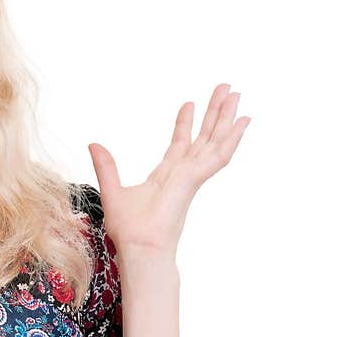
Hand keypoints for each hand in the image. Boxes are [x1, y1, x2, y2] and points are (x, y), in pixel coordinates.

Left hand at [87, 83, 249, 258]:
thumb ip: (106, 166)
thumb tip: (93, 145)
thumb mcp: (113, 190)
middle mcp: (184, 174)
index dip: (185, 124)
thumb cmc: (129, 230)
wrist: (139, 247)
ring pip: (215, 141)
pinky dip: (231, 138)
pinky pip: (219, 155)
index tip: (189, 103)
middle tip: (226, 89)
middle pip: (203, 137)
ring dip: (226, 117)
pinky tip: (242, 121)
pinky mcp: (197, 179)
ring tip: (236, 94)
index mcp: (166, 176)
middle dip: (214, 113)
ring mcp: (193, 176)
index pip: (180, 144)